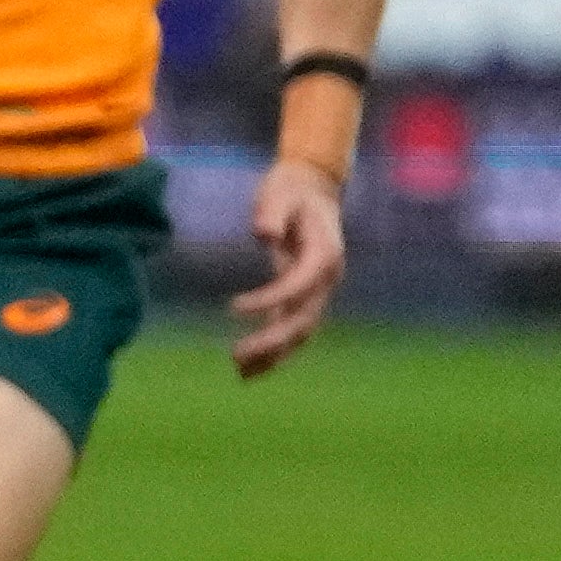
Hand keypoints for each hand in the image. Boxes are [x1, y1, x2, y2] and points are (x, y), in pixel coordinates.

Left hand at [229, 161, 346, 376]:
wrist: (313, 188)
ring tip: (241, 373)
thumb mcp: (281, 192)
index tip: (234, 306)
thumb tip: (264, 234)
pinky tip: (249, 368)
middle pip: (303, 319)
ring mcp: (318, 290)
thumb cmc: (293, 189)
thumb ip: (272, 212)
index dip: (270, 299)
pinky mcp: (304, 296)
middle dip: (272, 341)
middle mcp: (326, 278)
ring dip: (273, 354)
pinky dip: (274, 349)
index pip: (298, 285)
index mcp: (324, 254)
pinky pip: (292, 328)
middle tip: (237, 356)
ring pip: (300, 332)